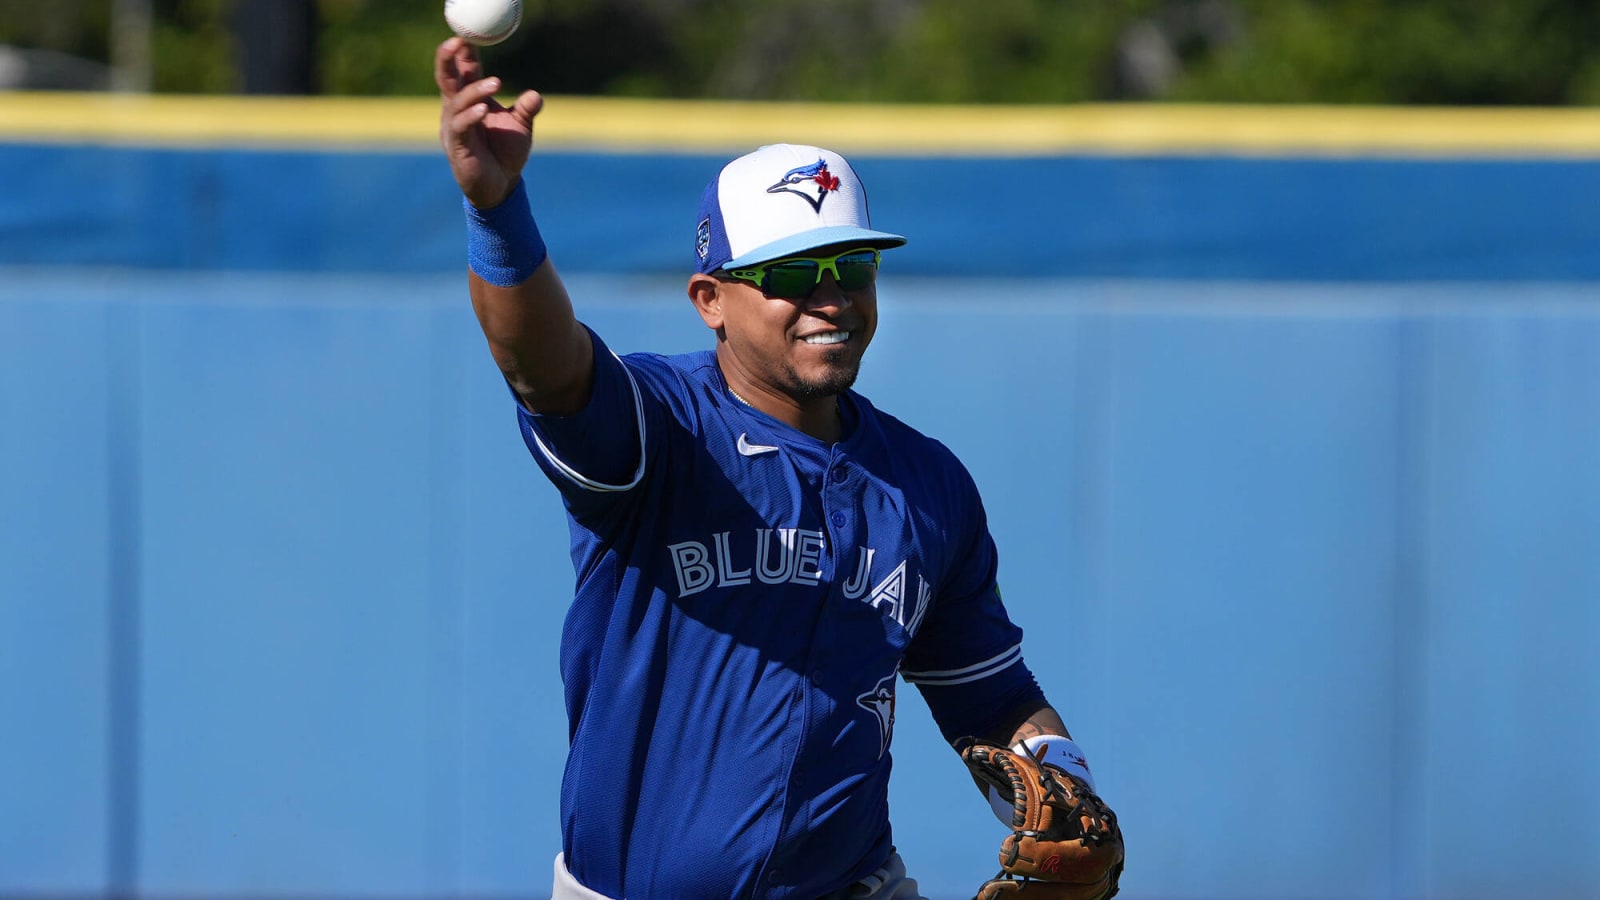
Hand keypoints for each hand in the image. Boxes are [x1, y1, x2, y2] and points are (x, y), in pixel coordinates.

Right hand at [435, 37, 543, 209]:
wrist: (501, 187)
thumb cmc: (506, 154)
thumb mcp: (520, 127)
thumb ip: (526, 109)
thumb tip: (536, 96)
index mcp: (469, 101)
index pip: (462, 72)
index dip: (462, 54)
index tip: (467, 36)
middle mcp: (456, 111)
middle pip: (446, 79)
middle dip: (448, 59)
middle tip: (459, 41)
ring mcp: (454, 128)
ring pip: (456, 102)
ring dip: (474, 90)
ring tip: (496, 83)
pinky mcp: (457, 147)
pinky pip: (460, 127)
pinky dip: (471, 116)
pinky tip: (483, 109)